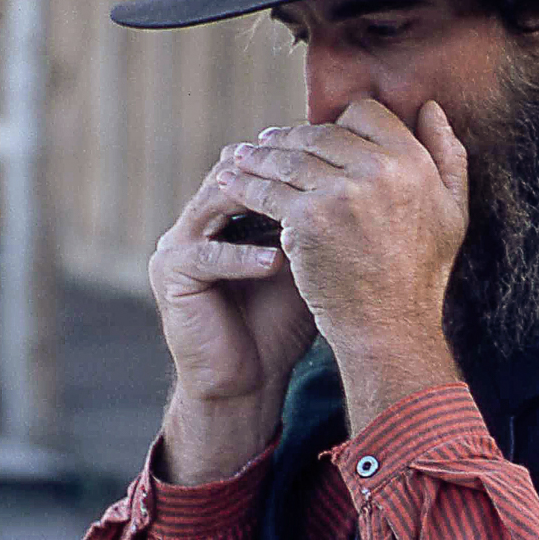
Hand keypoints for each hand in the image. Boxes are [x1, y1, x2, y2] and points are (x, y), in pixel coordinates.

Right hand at [150, 140, 317, 406]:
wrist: (249, 378)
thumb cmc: (285, 321)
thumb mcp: (309, 263)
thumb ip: (321, 225)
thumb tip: (368, 186)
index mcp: (230, 211)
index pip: (260, 164)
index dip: (297, 161)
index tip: (340, 162)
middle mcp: (200, 219)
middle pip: (234, 172)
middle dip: (277, 175)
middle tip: (321, 178)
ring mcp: (179, 243)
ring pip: (216, 202)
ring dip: (259, 205)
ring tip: (302, 211)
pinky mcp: (170, 274)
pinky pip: (206, 256)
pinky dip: (244, 257)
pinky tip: (277, 262)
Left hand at [216, 100, 467, 415]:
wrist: (391, 324)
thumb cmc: (423, 270)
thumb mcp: (453, 209)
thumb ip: (448, 153)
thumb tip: (432, 107)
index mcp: (413, 160)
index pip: (365, 113)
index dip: (341, 121)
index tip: (320, 135)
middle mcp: (378, 169)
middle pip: (321, 133)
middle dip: (291, 136)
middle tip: (267, 141)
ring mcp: (339, 193)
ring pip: (288, 158)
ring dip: (259, 155)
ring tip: (241, 156)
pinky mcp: (306, 219)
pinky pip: (266, 191)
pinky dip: (244, 185)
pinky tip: (230, 182)